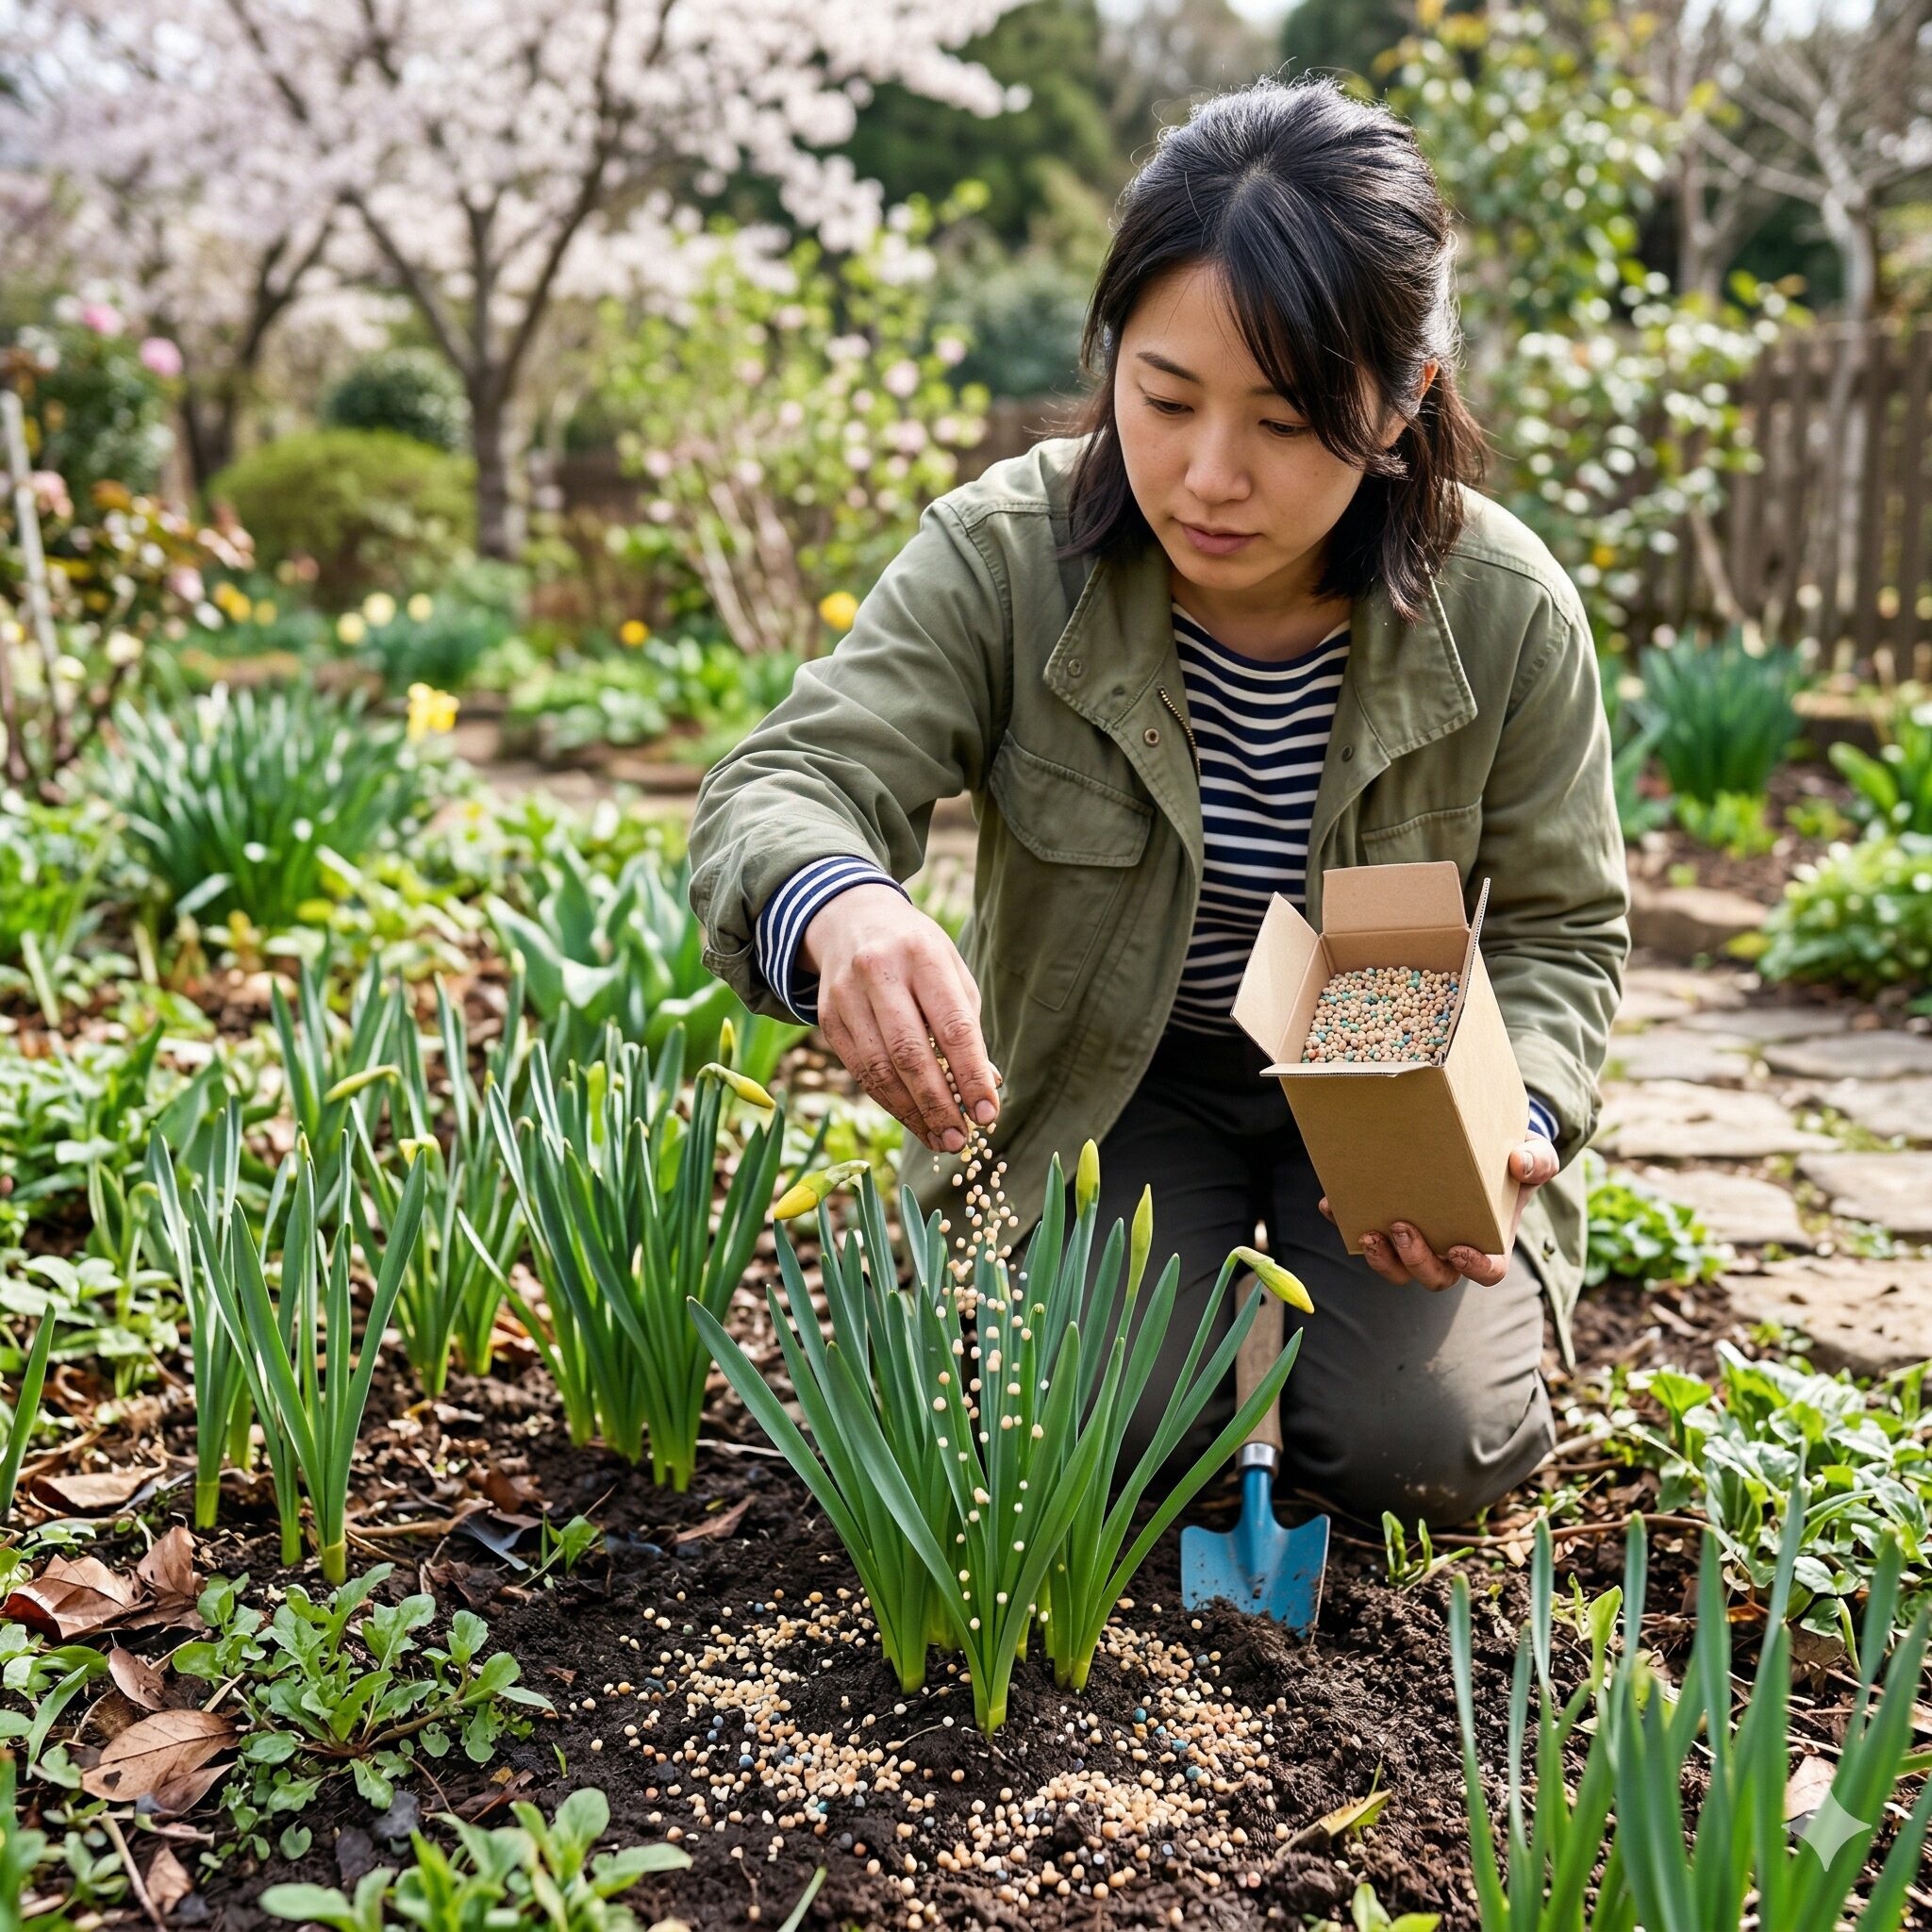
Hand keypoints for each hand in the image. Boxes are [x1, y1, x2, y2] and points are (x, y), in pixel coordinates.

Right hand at [801, 883, 999, 1153]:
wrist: (850, 917)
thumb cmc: (916, 951)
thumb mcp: (950, 971)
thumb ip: (967, 1024)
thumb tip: (987, 1084)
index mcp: (922, 955)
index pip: (953, 1026)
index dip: (972, 1074)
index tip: (988, 1112)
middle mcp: (879, 972)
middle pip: (910, 1053)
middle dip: (939, 1104)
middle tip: (960, 1140)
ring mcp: (846, 995)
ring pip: (880, 1069)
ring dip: (912, 1113)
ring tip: (939, 1139)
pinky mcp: (826, 1017)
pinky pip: (859, 1070)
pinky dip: (888, 1101)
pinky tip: (911, 1119)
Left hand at [1317, 1135, 1559, 1289]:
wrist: (1480, 1136)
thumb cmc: (1513, 1153)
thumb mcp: (1534, 1152)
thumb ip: (1537, 1160)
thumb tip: (1520, 1164)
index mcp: (1489, 1241)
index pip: (1488, 1272)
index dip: (1475, 1269)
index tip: (1460, 1251)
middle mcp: (1451, 1248)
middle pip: (1433, 1275)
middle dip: (1415, 1260)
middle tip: (1402, 1229)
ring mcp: (1418, 1238)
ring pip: (1396, 1267)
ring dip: (1380, 1257)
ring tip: (1367, 1232)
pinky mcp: (1387, 1220)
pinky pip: (1365, 1231)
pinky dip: (1345, 1222)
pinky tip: (1331, 1204)